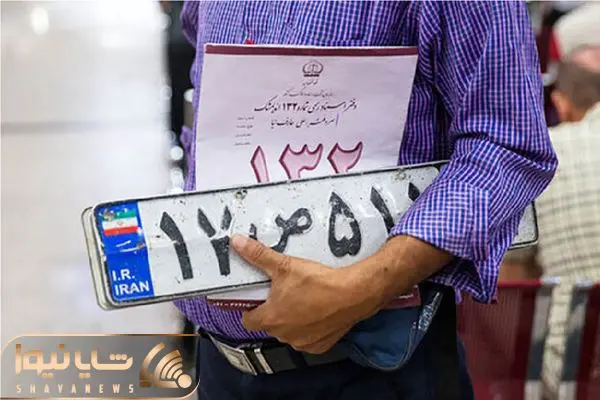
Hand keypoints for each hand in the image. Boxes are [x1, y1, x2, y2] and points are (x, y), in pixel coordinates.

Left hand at [230, 235, 383, 353]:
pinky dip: (310, 328)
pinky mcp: (320, 346)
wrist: (353, 294)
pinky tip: (317, 312)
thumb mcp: (285, 265)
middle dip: (274, 311)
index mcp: (270, 318)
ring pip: (289, 332)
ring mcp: (302, 342)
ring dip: (291, 321)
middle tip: (283, 293)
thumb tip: (237, 243)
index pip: (247, 320)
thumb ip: (258, 255)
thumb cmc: (318, 282)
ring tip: (302, 300)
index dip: (250, 309)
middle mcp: (283, 335)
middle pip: (270, 325)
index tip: (257, 298)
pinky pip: (308, 338)